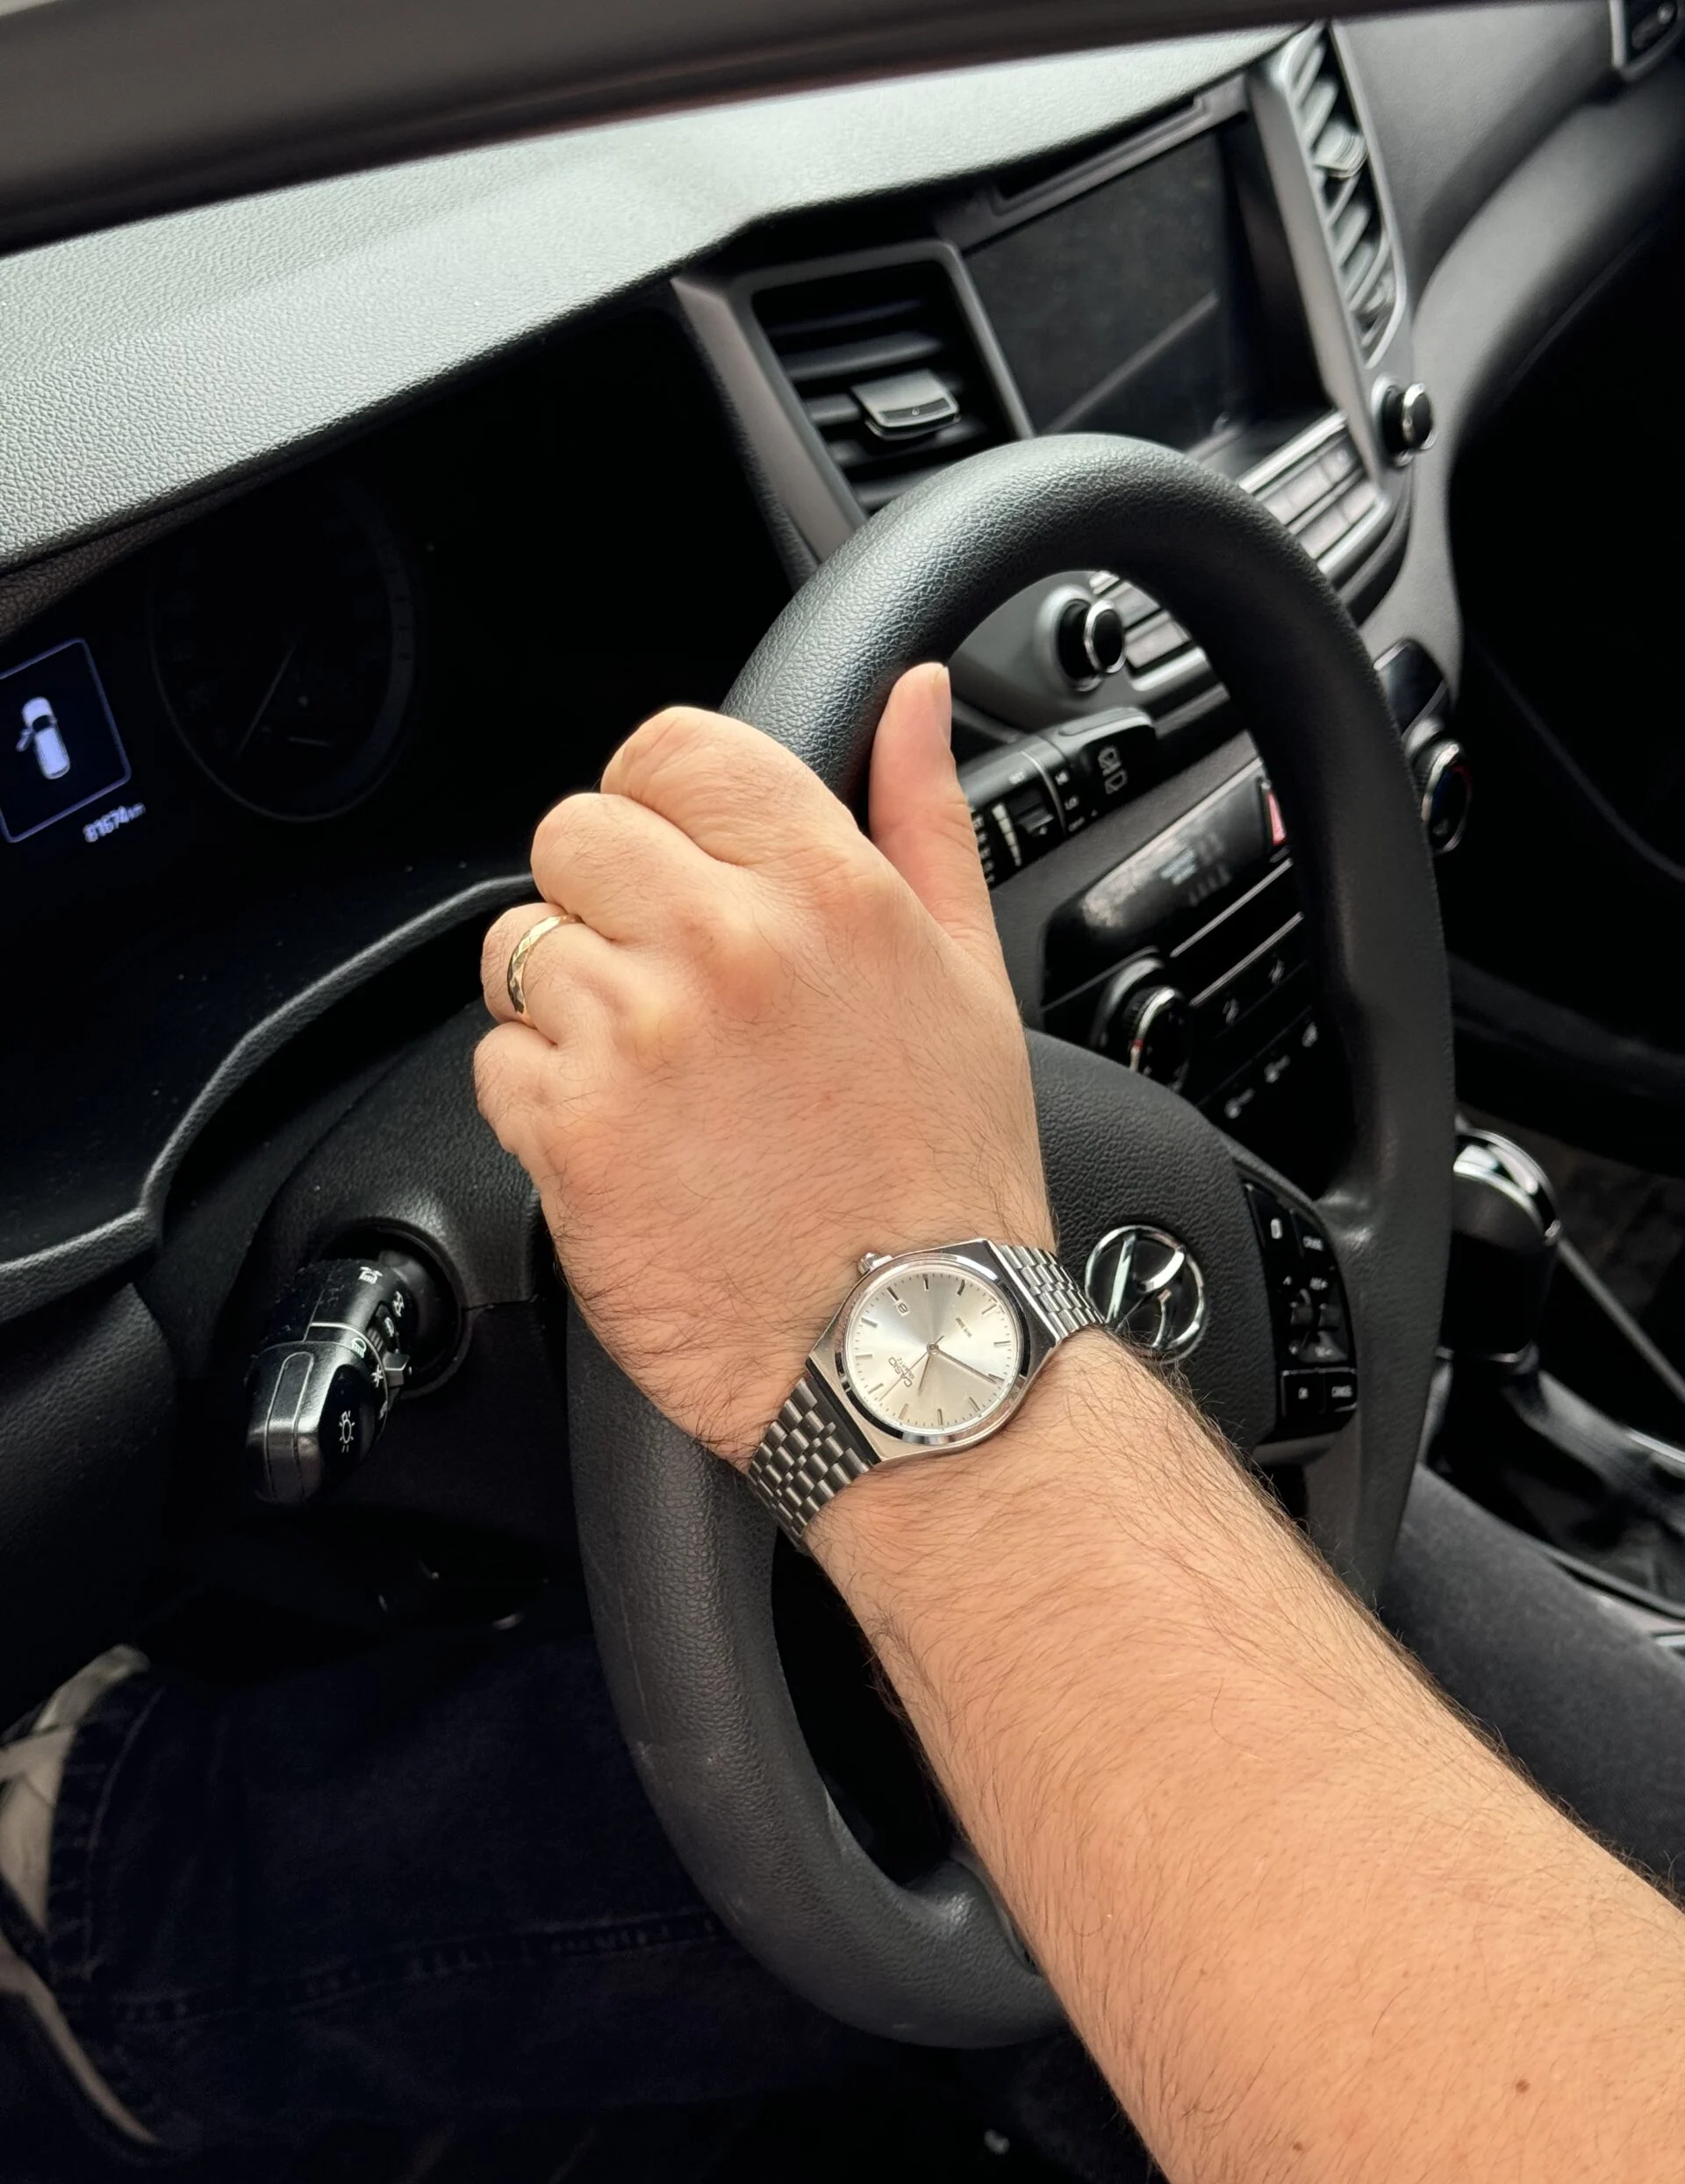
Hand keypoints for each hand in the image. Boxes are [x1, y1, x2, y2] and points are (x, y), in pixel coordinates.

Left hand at [475, 664, 1052, 1465]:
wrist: (913, 1351)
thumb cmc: (947, 1178)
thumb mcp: (970, 976)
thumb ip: (926, 815)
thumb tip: (916, 697)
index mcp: (823, 886)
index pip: (668, 749)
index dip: (658, 803)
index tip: (675, 861)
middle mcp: (723, 943)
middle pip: (573, 834)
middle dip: (605, 900)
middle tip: (666, 984)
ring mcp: (636, 1036)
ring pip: (519, 947)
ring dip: (566, 1002)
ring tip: (654, 1078)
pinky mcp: (569, 1132)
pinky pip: (496, 1060)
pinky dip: (541, 1100)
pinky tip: (631, 1144)